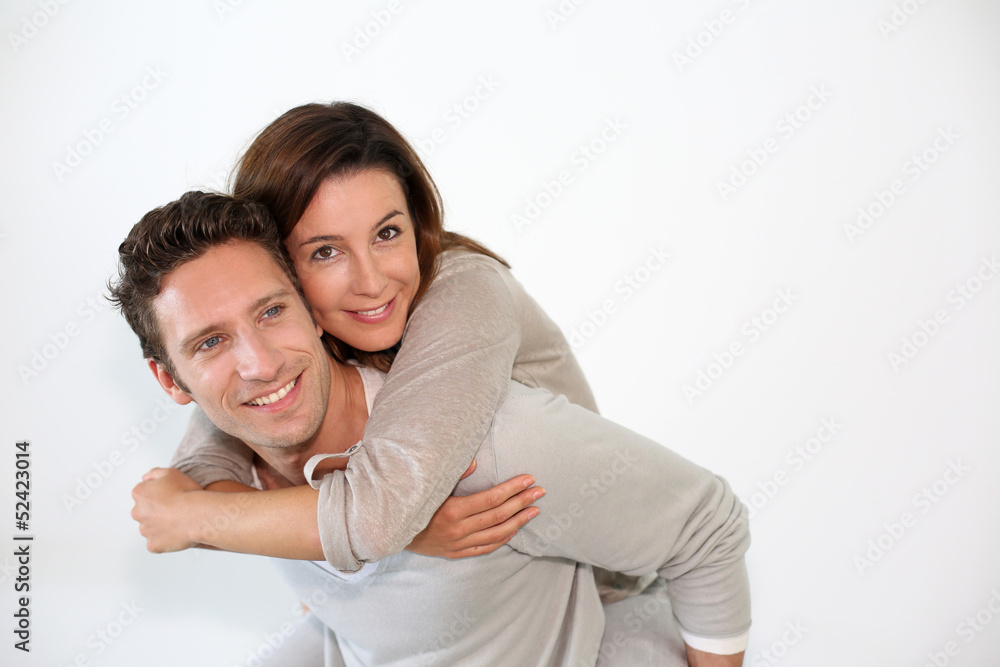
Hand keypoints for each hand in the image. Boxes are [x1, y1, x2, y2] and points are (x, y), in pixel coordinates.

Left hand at [131, 467, 203, 552]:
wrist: (198, 515)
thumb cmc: (186, 493)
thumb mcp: (171, 472)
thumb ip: (154, 473)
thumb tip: (145, 478)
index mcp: (139, 493)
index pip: (143, 494)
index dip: (158, 494)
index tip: (169, 496)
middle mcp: (138, 512)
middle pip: (144, 511)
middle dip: (156, 511)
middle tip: (174, 509)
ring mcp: (145, 530)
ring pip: (150, 528)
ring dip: (160, 525)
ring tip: (178, 521)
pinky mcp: (153, 544)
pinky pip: (156, 543)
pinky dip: (164, 539)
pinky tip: (176, 532)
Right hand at [407, 461, 544, 558]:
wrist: (389, 532)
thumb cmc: (411, 503)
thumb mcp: (428, 487)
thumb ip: (453, 474)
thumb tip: (475, 462)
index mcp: (453, 510)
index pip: (492, 498)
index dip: (513, 489)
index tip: (529, 480)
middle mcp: (458, 529)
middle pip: (499, 515)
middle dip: (522, 502)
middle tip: (540, 492)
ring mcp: (458, 544)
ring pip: (497, 534)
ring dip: (518, 522)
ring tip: (535, 510)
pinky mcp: (456, 553)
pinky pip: (486, 548)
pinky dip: (503, 539)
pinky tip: (515, 530)